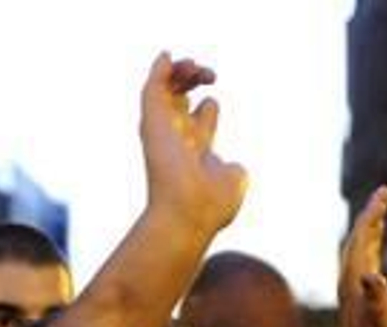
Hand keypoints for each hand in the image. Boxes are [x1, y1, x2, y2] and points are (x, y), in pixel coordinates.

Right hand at [139, 52, 247, 236]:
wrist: (190, 211)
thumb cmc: (214, 203)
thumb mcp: (234, 182)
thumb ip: (234, 170)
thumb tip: (233, 166)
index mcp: (197, 151)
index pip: (198, 121)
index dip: (208, 108)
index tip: (212, 102)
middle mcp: (178, 138)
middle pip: (179, 100)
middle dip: (194, 82)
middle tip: (210, 75)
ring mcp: (163, 129)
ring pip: (164, 90)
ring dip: (180, 72)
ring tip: (197, 66)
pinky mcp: (152, 121)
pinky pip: (152, 88)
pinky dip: (159, 70)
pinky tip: (168, 55)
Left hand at [336, 186, 386, 326]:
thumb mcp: (381, 322)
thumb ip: (377, 299)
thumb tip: (374, 277)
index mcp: (355, 278)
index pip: (362, 236)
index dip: (373, 214)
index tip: (385, 193)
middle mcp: (351, 279)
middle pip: (359, 237)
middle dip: (372, 214)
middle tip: (386, 193)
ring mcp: (354, 288)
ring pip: (361, 249)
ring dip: (371, 228)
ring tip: (381, 211)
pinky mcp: (360, 296)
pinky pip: (365, 262)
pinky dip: (372, 246)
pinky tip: (377, 246)